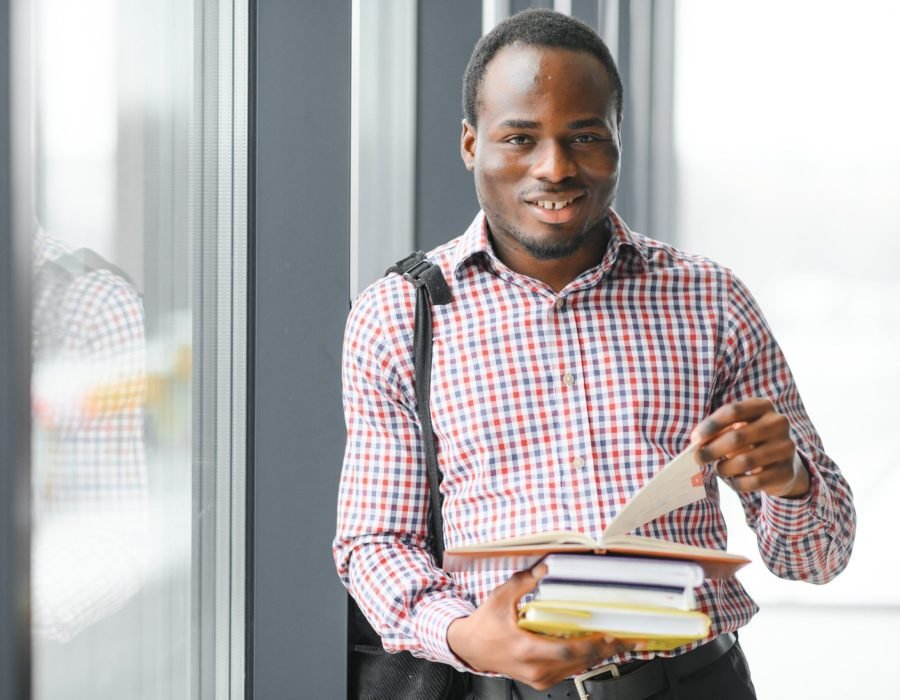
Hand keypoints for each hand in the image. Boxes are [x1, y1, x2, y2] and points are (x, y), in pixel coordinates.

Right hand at [447, 564, 632, 689]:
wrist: (470, 648)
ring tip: (621, 642)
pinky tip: (598, 648)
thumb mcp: (501, 597)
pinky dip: (585, 659)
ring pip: (577, 669)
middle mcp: (535, 668)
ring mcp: (539, 677)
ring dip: (599, 655)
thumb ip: (524, 581)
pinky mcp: (541, 680)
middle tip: (629, 639)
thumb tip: (546, 565)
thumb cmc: (484, 626)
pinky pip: (569, 671)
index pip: (566, 651)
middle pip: (578, 662)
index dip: (591, 645)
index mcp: (526, 649)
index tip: (609, 635)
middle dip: (606, 650)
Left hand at [691, 397, 808, 497]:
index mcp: (763, 406)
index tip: (696, 438)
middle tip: (698, 458)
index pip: (733, 411)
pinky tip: (734, 480)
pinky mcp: (787, 471)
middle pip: (737, 437)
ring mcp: (786, 447)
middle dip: (712, 450)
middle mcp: (779, 423)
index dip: (712, 425)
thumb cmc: (750, 441)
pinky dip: (737, 483)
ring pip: (745, 461)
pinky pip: (754, 481)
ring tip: (719, 468)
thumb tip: (696, 441)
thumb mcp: (735, 429)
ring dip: (724, 468)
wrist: (783, 462)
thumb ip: (716, 432)